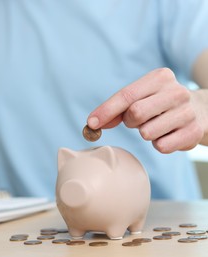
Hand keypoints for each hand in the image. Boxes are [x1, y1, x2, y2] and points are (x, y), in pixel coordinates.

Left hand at [87, 68, 205, 153]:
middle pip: (135, 114)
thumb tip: (93, 123)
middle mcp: (176, 92)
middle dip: (130, 122)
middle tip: (138, 120)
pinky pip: (161, 146)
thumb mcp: (141, 97)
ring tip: (156, 125)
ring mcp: (187, 112)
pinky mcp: (194, 132)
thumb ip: (116, 109)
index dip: (106, 110)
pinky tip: (167, 134)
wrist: (200, 110)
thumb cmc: (160, 103)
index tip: (91, 123)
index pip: (126, 95)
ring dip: (145, 133)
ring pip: (147, 133)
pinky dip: (159, 144)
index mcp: (160, 78)